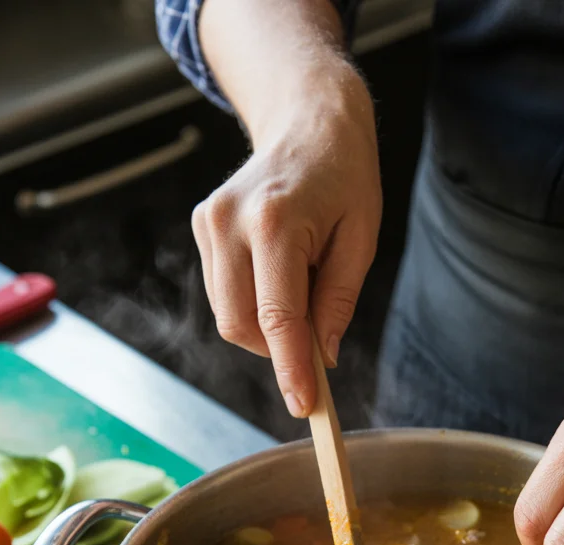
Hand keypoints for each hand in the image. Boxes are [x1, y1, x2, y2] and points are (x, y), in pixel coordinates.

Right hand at [191, 64, 380, 416]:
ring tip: (302, 285)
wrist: (308, 120)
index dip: (291, 369)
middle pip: (242, 326)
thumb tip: (322, 357)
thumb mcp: (362, 239)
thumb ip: (338, 301)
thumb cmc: (344, 178)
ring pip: (228, 316)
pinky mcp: (201, 226)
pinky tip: (279, 273)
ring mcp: (209, 223)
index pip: (278, 317)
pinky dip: (253, 304)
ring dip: (266, 327)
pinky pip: (224, 295)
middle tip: (317, 338)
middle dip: (279, 350)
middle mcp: (230, 222)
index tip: (304, 406)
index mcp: (275, 222)